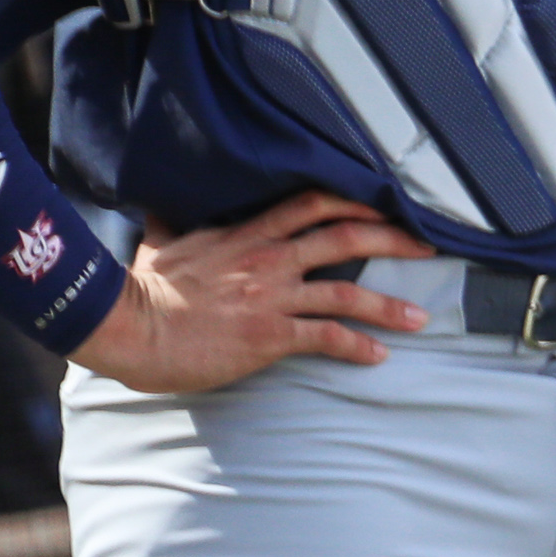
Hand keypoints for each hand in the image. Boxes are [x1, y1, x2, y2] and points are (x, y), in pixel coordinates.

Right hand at [75, 191, 431, 391]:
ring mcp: (273, 297)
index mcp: (249, 235)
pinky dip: (358, 346)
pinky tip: (379, 356)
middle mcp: (270, 260)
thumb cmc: (139, 290)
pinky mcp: (269, 336)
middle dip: (396, 240)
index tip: (388, 205)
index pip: (314, 203)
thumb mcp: (160, 246)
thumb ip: (171, 227)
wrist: (127, 326)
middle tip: (429, 248)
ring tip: (420, 317)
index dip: (357, 201)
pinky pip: (326, 338)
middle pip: (348, 237)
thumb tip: (157, 208)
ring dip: (390, 306)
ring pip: (348, 293)